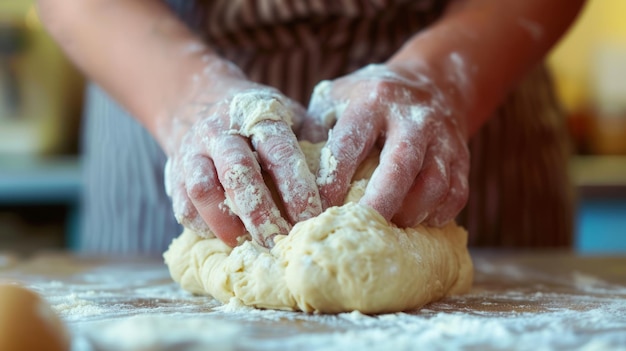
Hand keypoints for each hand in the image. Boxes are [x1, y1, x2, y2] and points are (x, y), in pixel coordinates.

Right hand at [163, 59, 321, 246]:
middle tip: (281, 242)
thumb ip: (313, 142)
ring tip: (251, 246)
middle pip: (237, 173)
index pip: (278, 151)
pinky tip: (226, 238)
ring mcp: (192, 152)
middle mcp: (220, 131)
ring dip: (227, 223)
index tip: (312, 218)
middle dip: (261, 213)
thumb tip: (345, 181)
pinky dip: (204, 227)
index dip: (296, 187)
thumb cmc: (260, 121)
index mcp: (257, 116)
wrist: (201, 100)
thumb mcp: (290, 117)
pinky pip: (183, 206)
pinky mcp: (173, 173)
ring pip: (202, 190)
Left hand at [302, 64, 469, 227]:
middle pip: (400, 165)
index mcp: (372, 100)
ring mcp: (443, 137)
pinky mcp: (462, 156)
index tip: (315, 212)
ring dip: (410, 213)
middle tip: (357, 232)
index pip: (350, 144)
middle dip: (379, 203)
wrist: (433, 80)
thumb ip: (314, 131)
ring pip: (434, 184)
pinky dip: (437, 214)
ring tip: (386, 231)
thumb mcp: (336, 99)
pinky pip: (456, 193)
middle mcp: (412, 117)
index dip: (333, 181)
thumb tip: (288, 180)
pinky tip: (415, 224)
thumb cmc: (369, 99)